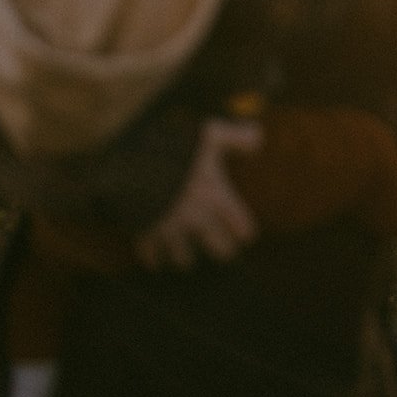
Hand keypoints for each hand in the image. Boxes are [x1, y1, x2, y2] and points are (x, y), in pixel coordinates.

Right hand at [135, 119, 262, 269]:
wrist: (137, 165)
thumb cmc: (177, 149)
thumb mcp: (210, 137)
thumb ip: (236, 137)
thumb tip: (260, 135)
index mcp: (217, 197)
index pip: (238, 222)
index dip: (243, 229)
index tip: (246, 236)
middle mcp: (197, 218)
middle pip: (217, 245)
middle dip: (221, 249)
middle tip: (225, 253)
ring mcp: (171, 228)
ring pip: (183, 255)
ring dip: (184, 257)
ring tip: (185, 261)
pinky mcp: (146, 231)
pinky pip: (150, 252)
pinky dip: (152, 257)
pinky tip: (153, 261)